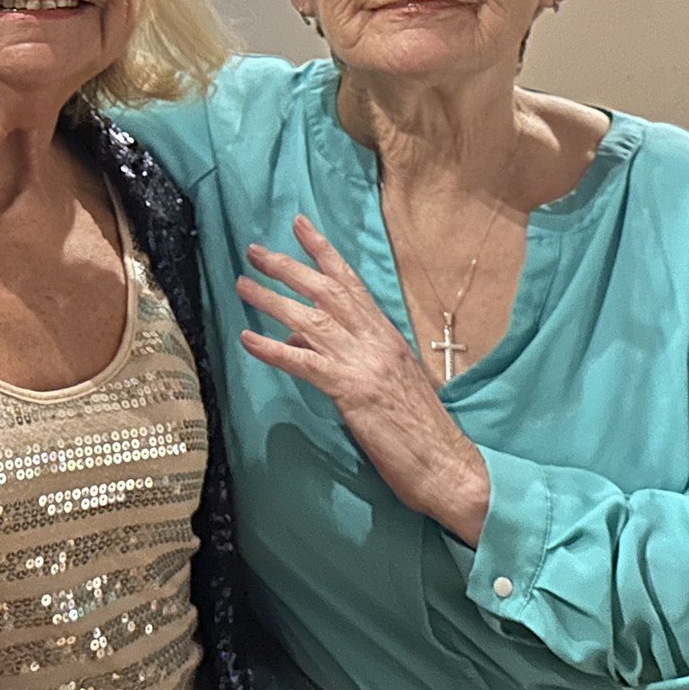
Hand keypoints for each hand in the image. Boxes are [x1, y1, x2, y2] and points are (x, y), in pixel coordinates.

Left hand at [234, 215, 490, 546]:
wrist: (446, 464)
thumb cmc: (416, 429)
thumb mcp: (380, 382)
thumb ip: (342, 355)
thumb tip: (299, 337)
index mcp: (385, 336)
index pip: (351, 282)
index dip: (323, 252)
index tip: (299, 225)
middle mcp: (375, 340)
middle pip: (326, 291)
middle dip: (288, 266)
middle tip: (254, 249)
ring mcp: (364, 363)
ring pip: (311, 320)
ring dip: (272, 300)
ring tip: (242, 285)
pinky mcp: (353, 390)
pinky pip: (305, 363)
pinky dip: (274, 350)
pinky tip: (248, 340)